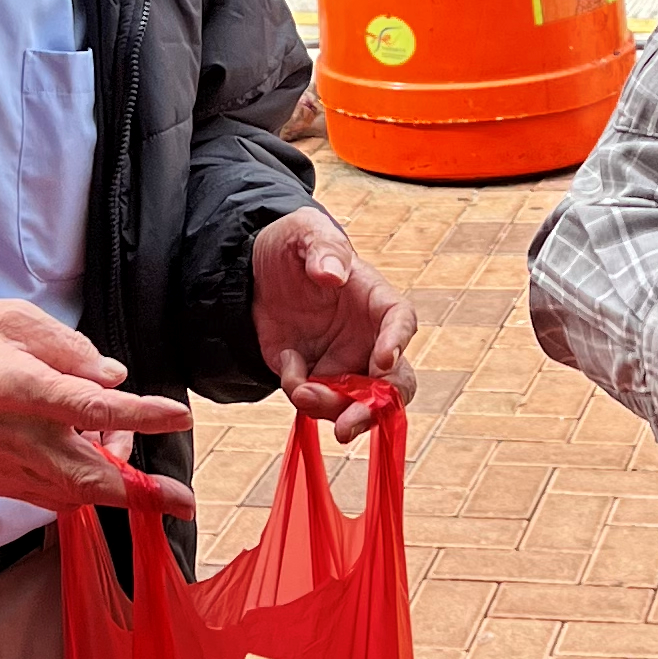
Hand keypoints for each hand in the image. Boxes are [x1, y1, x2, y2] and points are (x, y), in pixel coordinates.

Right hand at [0, 300, 198, 519]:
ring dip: (110, 483)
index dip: (139, 415)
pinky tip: (89, 461)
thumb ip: (71, 349)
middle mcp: (12, 434)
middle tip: (180, 498)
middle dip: (140, 493)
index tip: (178, 416)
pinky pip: (48, 496)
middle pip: (87, 476)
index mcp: (18, 386)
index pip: (90, 406)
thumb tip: (113, 378)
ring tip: (121, 449)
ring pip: (72, 493)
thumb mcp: (16, 320)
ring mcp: (1, 465)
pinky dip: (79, 488)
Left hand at [251, 208, 417, 438]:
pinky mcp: (318, 378)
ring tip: (300, 390)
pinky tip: (287, 360)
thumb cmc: (295, 245)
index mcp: (377, 299)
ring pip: (356, 403)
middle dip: (375, 409)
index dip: (397, 343)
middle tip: (348, 425)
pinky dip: (299, 391)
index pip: (401, 322)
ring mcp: (345, 363)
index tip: (383, 360)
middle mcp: (370, 339)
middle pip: (392, 384)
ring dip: (330, 408)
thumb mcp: (306, 232)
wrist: (256, 272)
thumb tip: (332, 274)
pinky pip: (316, 401)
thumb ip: (323, 248)